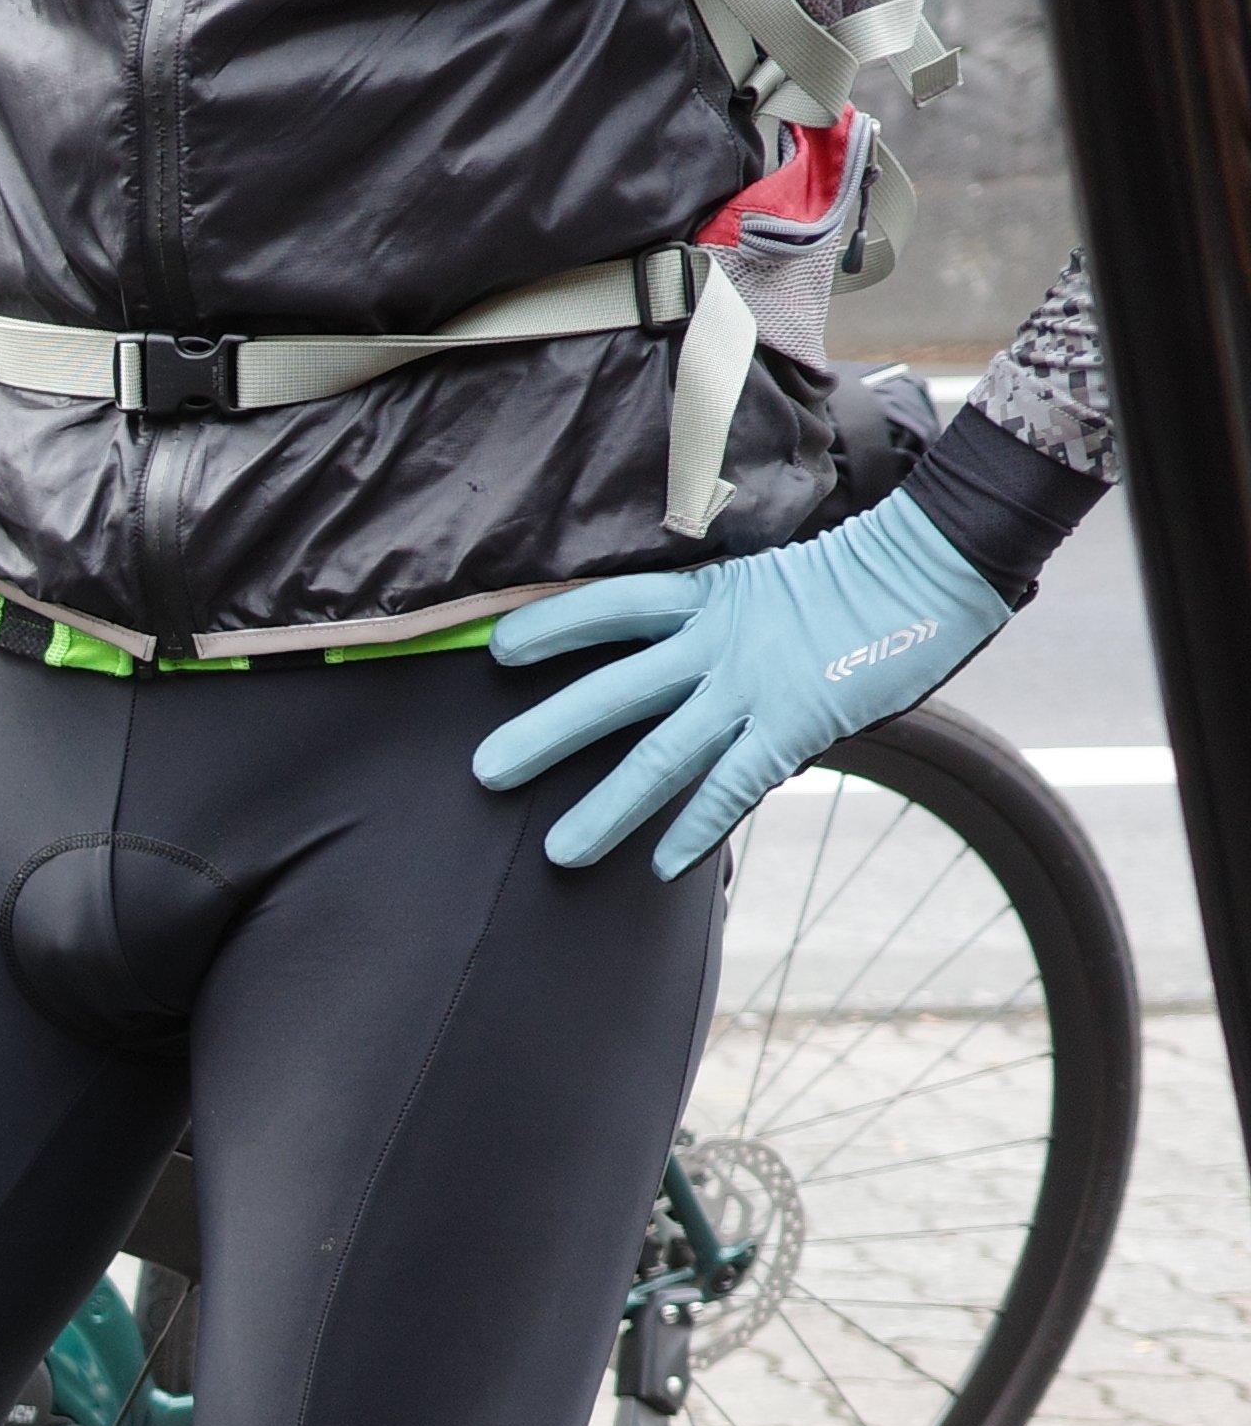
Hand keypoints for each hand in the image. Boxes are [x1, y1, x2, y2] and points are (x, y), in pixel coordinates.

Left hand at [473, 489, 1011, 873]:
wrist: (941, 560)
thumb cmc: (857, 576)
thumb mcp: (768, 584)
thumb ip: (718, 623)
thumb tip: (673, 659)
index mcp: (708, 597)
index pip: (611, 607)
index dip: (553, 627)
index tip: (497, 651)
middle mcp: (718, 642)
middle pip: (611, 692)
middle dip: (545, 734)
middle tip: (483, 773)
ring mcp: (755, 686)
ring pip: (661, 755)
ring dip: (607, 808)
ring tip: (559, 853)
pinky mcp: (797, 723)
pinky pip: (735, 785)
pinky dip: (699, 826)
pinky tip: (665, 865)